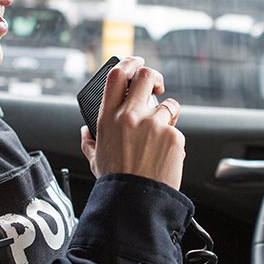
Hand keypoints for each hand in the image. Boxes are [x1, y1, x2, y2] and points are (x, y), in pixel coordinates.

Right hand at [80, 56, 184, 188]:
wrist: (136, 202)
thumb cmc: (116, 182)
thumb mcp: (95, 159)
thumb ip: (89, 141)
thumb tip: (86, 131)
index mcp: (108, 118)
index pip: (117, 75)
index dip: (129, 62)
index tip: (136, 63)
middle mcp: (130, 117)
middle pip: (146, 76)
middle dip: (154, 77)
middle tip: (157, 87)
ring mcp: (153, 125)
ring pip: (168, 105)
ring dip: (168, 115)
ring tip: (160, 137)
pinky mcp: (173, 136)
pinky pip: (176, 130)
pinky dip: (172, 140)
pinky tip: (163, 156)